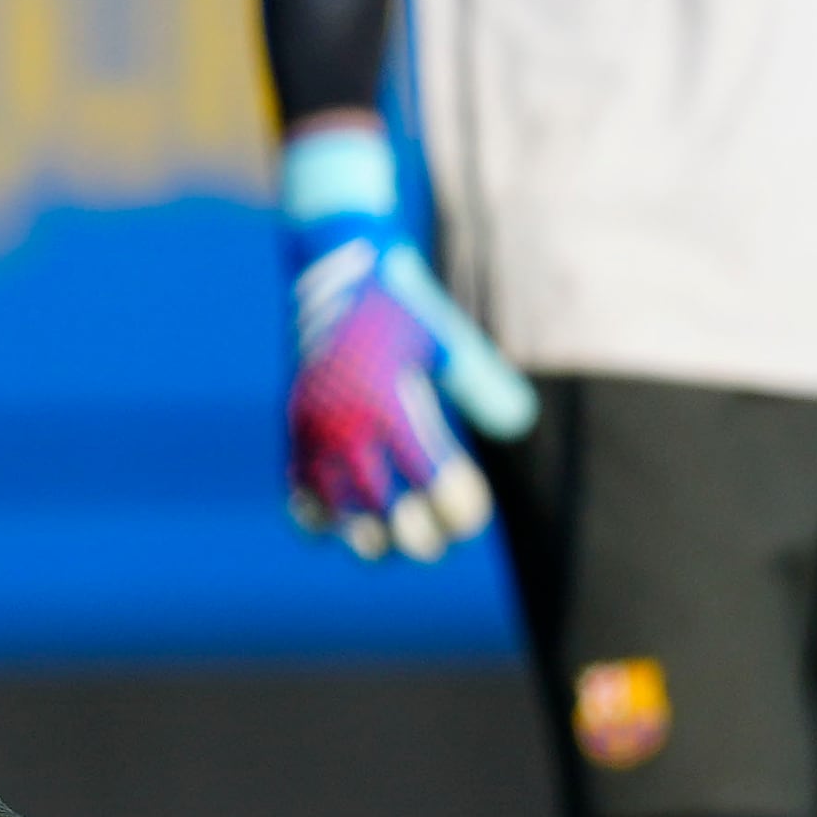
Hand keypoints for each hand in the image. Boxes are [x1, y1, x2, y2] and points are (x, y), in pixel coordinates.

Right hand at [280, 119, 535, 562]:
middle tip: (433, 544)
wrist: (334, 270)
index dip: (456, 508)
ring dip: (364, 538)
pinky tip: (342, 526)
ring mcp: (313, 427)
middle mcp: (346, 418)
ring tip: (385, 546)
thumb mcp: (447, 337)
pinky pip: (297, 491)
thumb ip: (483, 381)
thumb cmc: (403, 307)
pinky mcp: (294, 428)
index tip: (470, 515)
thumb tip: (522, 423)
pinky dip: (317, 518)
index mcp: (388, 396)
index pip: (430, 474)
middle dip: (414, 536)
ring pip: (335, 512)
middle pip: (381, 509)